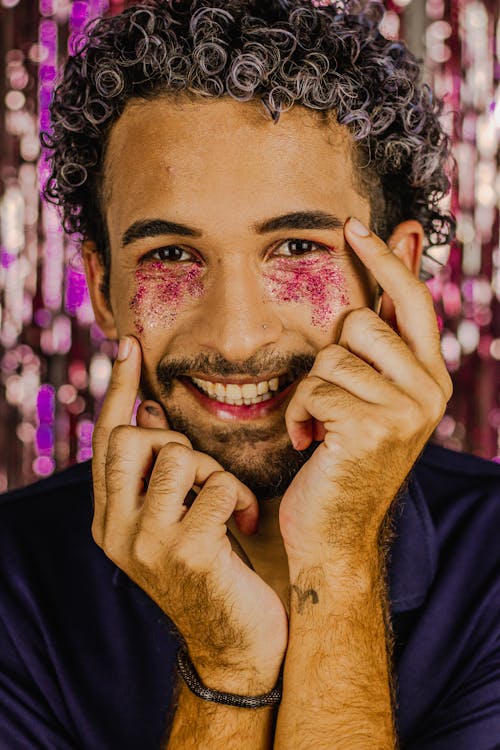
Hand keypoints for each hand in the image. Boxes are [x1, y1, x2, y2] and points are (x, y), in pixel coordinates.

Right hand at [91, 337, 287, 692]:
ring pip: (178, 456)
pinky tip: (245, 524)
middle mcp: (117, 530)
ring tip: (229, 504)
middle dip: (178, 443)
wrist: (238, 647)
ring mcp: (147, 544)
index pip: (107, 440)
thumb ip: (161, 472)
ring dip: (216, 472)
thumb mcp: (179, 518)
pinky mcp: (186, 553)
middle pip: (134, 439)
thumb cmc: (214, 572)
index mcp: (111, 519)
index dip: (119, 389)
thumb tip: (153, 412)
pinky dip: (240, 497)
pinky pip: (217, 486)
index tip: (129, 346)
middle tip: (202, 475)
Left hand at [279, 218, 452, 565]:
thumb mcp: (368, 399)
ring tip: (321, 428)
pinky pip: (315, 388)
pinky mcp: (374, 426)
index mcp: (428, 378)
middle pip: (359, 322)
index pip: (410, 302)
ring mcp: (407, 409)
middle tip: (333, 404)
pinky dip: (298, 416)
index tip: (354, 225)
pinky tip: (310, 444)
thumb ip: (379, 344)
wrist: (333, 535)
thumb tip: (388, 272)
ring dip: (311, 393)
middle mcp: (429, 390)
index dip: (385, 260)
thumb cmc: (341, 463)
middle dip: (330, 359)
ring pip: (332, 356)